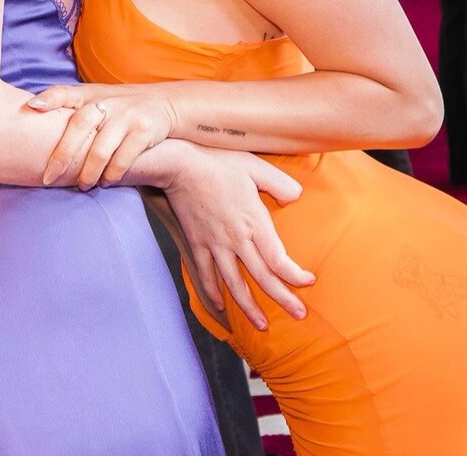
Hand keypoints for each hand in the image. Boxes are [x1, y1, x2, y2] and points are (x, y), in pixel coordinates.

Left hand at [28, 85, 175, 187]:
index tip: (32, 106)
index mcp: (90, 94)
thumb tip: (31, 120)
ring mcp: (126, 115)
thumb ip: (70, 107)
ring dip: (88, 173)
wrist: (163, 103)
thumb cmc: (118, 107)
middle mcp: (107, 101)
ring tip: (82, 186)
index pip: (65, 91)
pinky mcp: (144, 130)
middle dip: (63, 155)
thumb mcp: (96, 99)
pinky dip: (112, 174)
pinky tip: (105, 182)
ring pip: (101, 149)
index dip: (49, 98)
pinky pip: (123, 159)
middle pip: (80, 125)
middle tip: (48, 178)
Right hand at [162, 145, 314, 329]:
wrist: (179, 166)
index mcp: (254, 222)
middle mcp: (237, 239)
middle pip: (263, 278)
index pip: (279, 260)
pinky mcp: (197, 243)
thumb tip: (297, 198)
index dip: (295, 276)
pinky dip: (213, 293)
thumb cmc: (219, 163)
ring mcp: (215, 244)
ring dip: (249, 308)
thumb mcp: (256, 166)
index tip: (308, 281)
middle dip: (283, 299)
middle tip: (299, 315)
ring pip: (235, 284)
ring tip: (261, 326)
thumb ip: (281, 183)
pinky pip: (205, 275)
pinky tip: (220, 307)